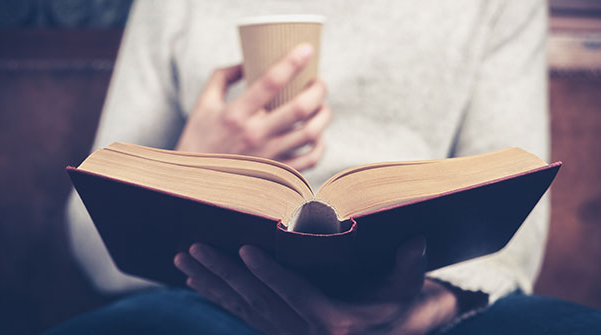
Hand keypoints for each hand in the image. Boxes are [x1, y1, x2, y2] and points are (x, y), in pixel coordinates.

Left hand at [174, 237, 458, 333]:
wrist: (386, 333)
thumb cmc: (394, 307)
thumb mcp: (406, 289)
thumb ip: (409, 265)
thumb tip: (417, 239)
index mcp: (334, 323)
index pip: (295, 293)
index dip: (269, 272)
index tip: (244, 249)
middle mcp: (304, 333)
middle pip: (258, 300)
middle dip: (223, 273)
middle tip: (194, 248)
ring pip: (243, 308)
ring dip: (211, 284)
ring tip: (183, 261)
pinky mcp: (277, 332)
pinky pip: (242, 315)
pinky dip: (217, 297)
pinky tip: (195, 282)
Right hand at [176, 44, 331, 170]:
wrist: (196, 182)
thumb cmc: (200, 139)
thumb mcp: (204, 104)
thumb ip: (222, 77)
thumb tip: (247, 60)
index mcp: (235, 114)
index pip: (270, 82)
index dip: (292, 62)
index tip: (306, 49)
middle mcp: (255, 135)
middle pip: (300, 108)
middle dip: (318, 89)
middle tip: (319, 82)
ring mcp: (268, 156)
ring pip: (311, 133)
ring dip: (324, 115)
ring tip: (322, 106)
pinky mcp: (277, 172)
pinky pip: (310, 160)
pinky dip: (321, 145)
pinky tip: (318, 135)